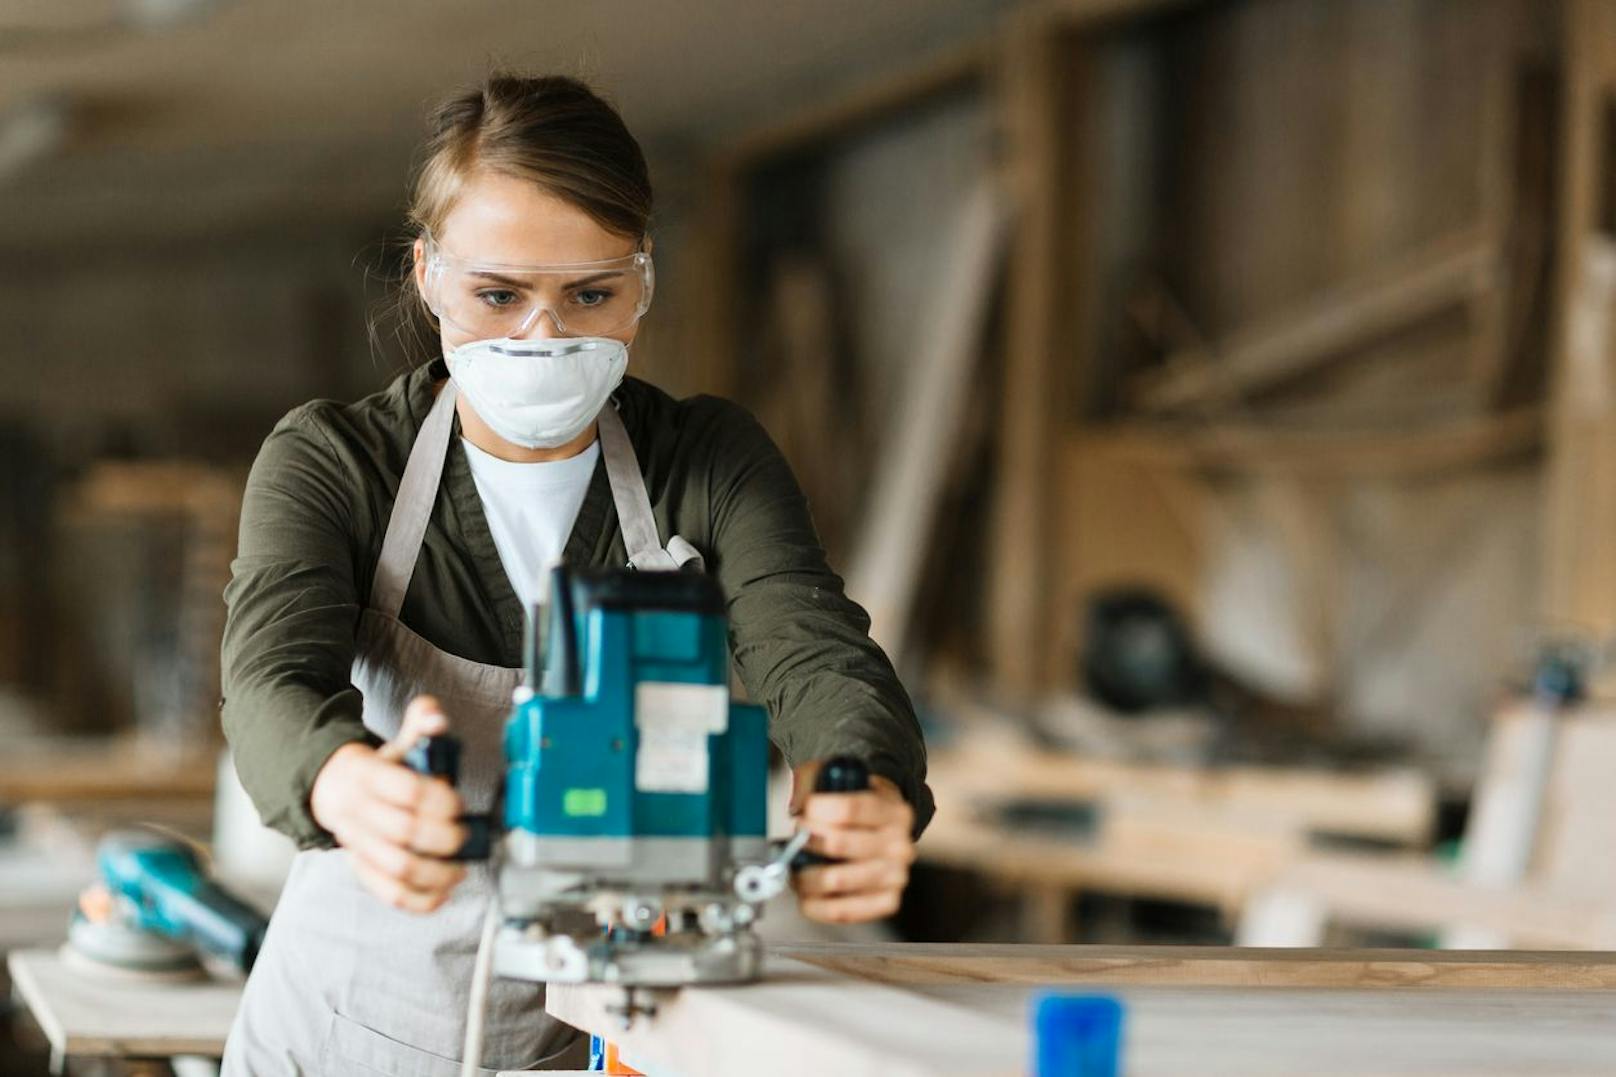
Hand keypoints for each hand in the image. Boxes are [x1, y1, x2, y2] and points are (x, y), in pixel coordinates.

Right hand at [309, 695, 467, 912]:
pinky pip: (386, 892)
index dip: (439, 800)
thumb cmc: (380, 768)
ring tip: (460, 870)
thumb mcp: (398, 741)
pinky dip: (416, 900)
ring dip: (434, 873)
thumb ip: (422, 723)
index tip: (459, 804)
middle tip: (465, 836)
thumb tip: (436, 718)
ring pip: (395, 867)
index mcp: (368, 775)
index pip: (407, 790)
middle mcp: (358, 811)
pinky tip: (442, 895)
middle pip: (403, 831)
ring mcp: (357, 844)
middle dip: (443, 837)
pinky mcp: (361, 867)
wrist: (334, 788)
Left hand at [789, 760, 915, 922]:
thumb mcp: (841, 781)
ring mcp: (897, 876)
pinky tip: (807, 893)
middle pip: (838, 844)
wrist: (884, 831)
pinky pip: (842, 911)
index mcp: (894, 811)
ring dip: (805, 875)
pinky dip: (815, 904)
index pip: (848, 809)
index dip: (815, 811)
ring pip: (836, 880)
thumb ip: (814, 783)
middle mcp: (901, 845)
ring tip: (796, 868)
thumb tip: (796, 806)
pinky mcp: (888, 902)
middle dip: (805, 842)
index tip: (803, 813)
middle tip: (796, 840)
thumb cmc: (858, 808)